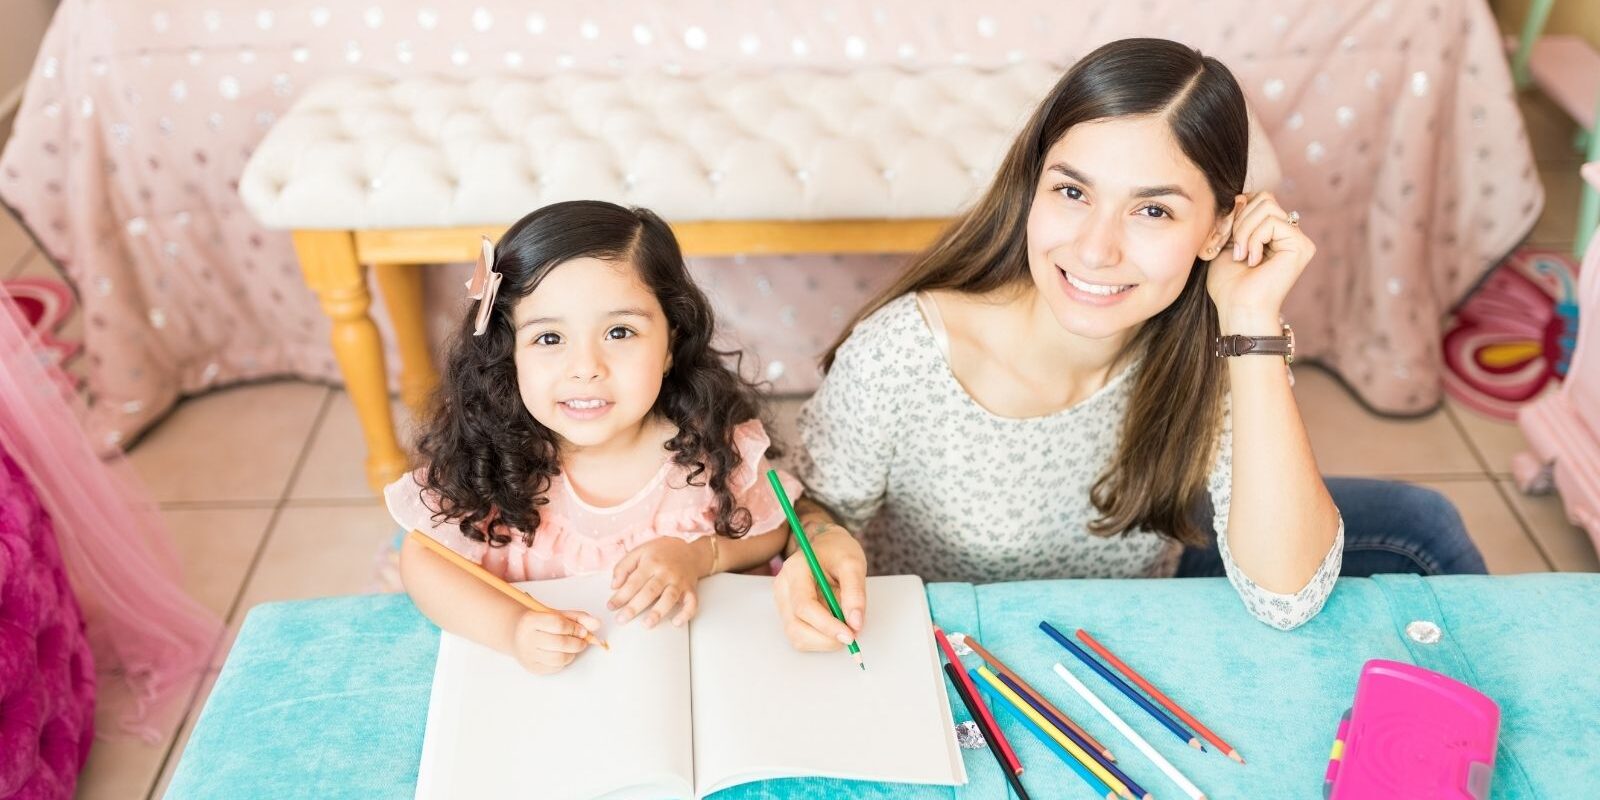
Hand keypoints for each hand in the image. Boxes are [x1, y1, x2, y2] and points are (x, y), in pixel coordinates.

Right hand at [511, 608, 600, 674]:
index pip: (558, 624)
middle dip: (577, 643)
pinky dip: (565, 661)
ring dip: (572, 653)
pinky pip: (555, 668)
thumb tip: (597, 624)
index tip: (582, 630)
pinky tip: (563, 653)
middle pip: (560, 643)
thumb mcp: (558, 615)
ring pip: (559, 658)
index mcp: (531, 620)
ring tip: (574, 647)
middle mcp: (526, 638)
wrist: (517, 634)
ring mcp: (528, 655)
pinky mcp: (532, 667)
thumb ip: (578, 618)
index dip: (575, 628)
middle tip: (583, 641)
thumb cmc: (541, 624)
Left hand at [608, 536, 710, 627]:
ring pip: (670, 598)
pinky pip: (692, 603)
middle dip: (635, 606)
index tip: (611, 607)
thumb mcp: (640, 552)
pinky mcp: (691, 589)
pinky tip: (676, 623)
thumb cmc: (661, 553)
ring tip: (647, 624)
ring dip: (658, 612)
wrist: (690, 551)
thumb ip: (624, 566)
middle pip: (650, 591)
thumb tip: (614, 585)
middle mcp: (666, 572)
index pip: (633, 581)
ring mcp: (680, 581)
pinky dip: (686, 614)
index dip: (621, 595)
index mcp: (651, 562)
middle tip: (622, 619)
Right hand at [773, 526, 867, 650]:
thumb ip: (855, 592)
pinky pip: (800, 636)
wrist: (825, 546)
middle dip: (826, 639)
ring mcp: (782, 602)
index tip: (850, 635)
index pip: (804, 606)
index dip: (827, 625)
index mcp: (795, 570)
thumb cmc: (838, 551)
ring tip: (844, 627)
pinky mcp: (788, 613)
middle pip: (796, 626)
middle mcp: (782, 588)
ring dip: (823, 641)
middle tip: (851, 635)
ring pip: (796, 636)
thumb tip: (855, 624)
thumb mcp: (853, 563)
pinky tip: (834, 626)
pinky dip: (820, 639)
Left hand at [1206, 192, 1315, 330]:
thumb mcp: (1225, 241)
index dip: (1235, 213)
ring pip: (1267, 205)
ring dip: (1244, 231)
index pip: (1255, 198)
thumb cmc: (1228, 283)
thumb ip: (1234, 217)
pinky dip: (1254, 239)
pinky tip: (1253, 261)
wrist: (1237, 308)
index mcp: (1272, 231)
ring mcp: (1298, 239)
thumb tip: (1241, 195)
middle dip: (1239, 220)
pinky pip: (1272, 221)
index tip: (1223, 240)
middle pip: (1263, 197)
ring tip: (1242, 256)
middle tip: (1234, 248)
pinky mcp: (1302, 245)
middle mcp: (1289, 233)